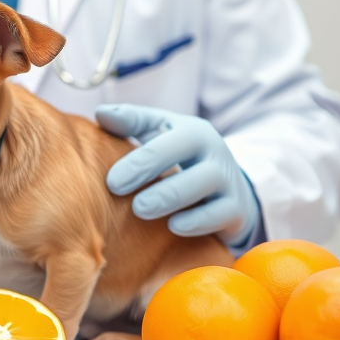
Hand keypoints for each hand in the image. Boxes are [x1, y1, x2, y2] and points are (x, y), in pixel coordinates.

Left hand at [96, 104, 259, 243]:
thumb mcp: (161, 135)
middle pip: (182, 150)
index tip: (110, 181)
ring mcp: (227, 179)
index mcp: (191, 131)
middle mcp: (213, 150)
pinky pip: (219, 214)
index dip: (136, 156)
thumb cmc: (183, 159)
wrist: (232, 190)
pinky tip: (173, 227)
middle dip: (146, 167)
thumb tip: (101, 113)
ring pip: (203, 182)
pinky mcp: (237, 209)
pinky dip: (197, 221)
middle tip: (115, 188)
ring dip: (169, 195)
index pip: (162, 136)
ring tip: (140, 209)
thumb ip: (131, 122)